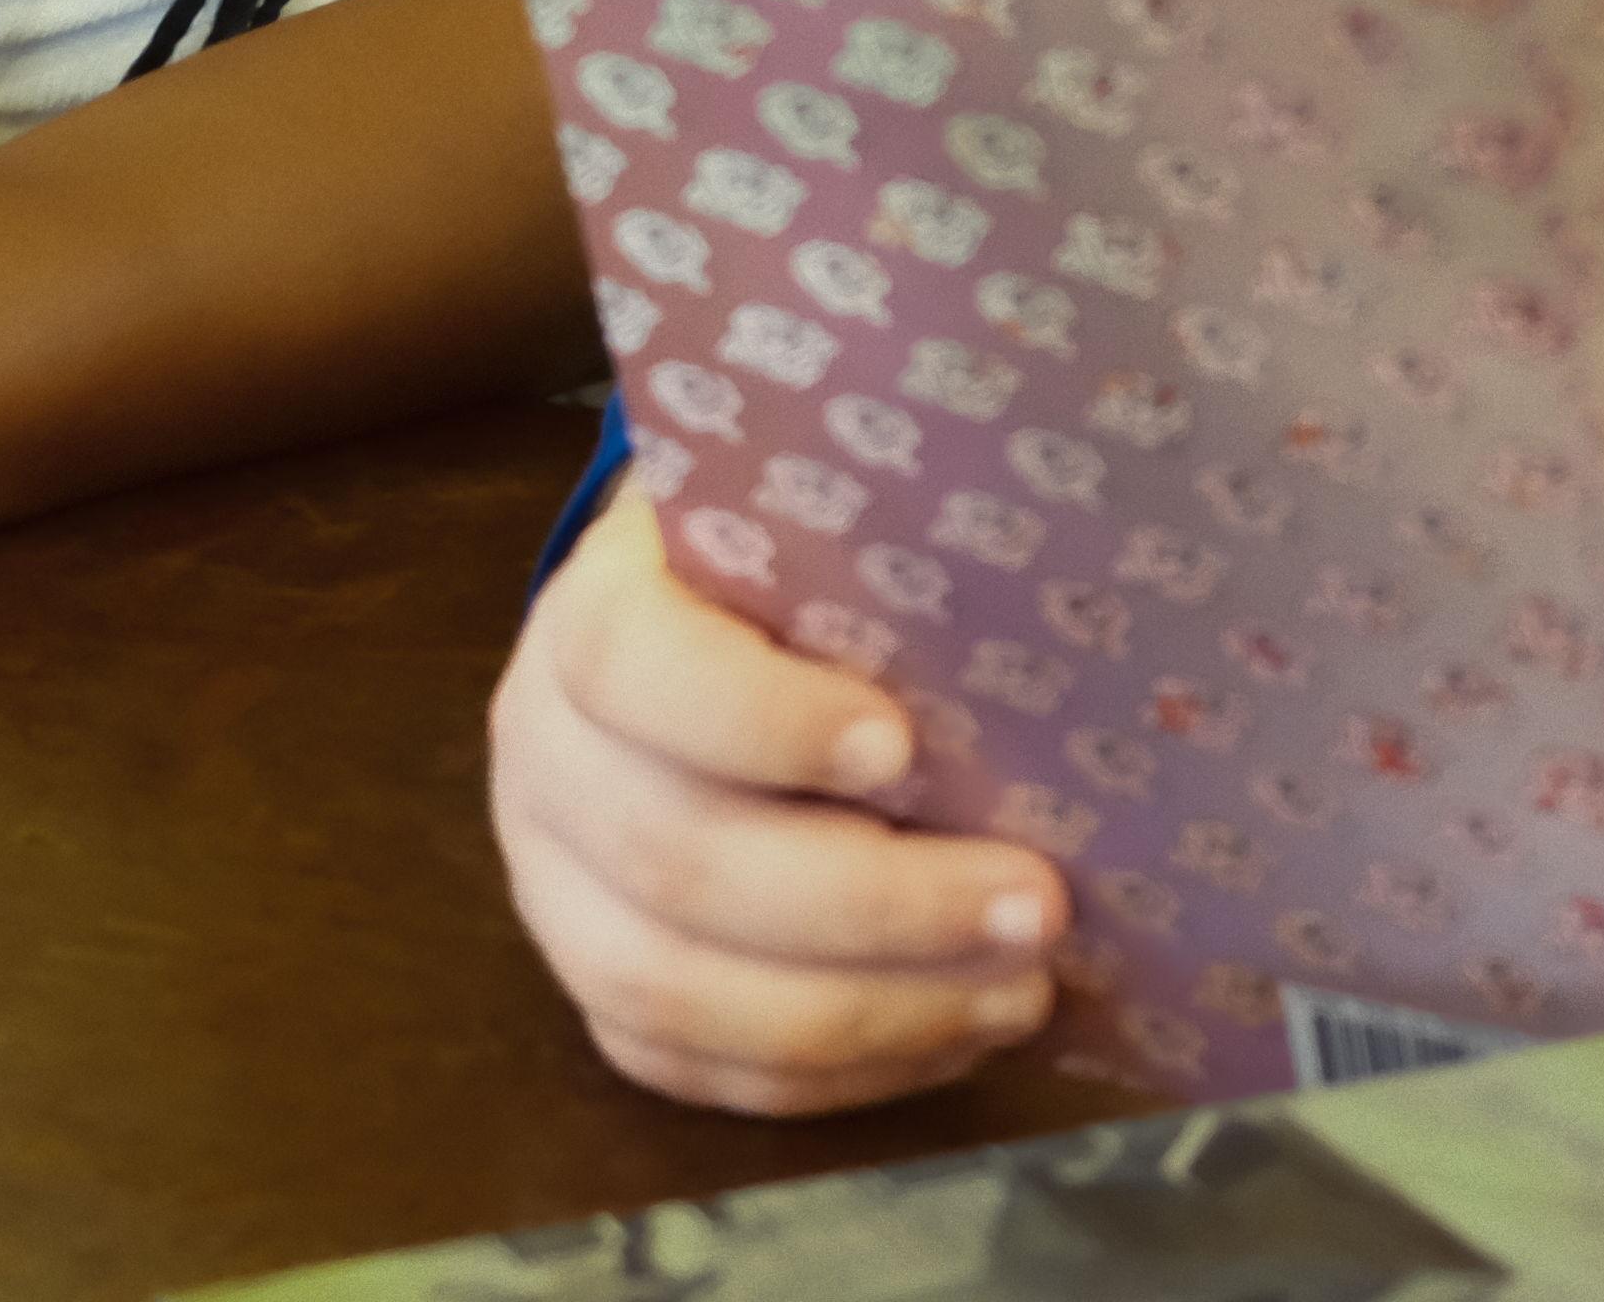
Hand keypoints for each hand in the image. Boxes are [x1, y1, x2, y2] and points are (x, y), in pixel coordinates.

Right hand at [489, 486, 1064, 1114]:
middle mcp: (544, 757)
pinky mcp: (598, 990)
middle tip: (1037, 904)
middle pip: (677, 859)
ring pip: (675, 991)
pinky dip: (835, 1073)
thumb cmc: (801, 580)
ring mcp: (554, 888)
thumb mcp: (821, 530)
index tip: (902, 744)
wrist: (704, 636)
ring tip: (1020, 990)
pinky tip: (954, 1037)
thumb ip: (884, 561)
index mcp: (592, 614)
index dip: (761, 718)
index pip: (635, 668)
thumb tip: (1059, 595)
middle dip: (873, 904)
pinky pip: (694, 1068)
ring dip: (867, 1012)